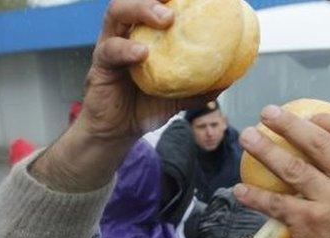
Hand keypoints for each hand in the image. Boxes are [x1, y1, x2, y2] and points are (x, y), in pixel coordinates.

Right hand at [31, 0, 217, 191]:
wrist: (119, 133)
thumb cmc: (146, 107)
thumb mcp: (178, 97)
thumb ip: (200, 86)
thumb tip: (230, 79)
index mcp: (143, 34)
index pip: (153, 4)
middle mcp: (124, 33)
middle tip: (176, 0)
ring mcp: (109, 46)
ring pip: (116, 14)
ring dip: (141, 9)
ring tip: (165, 18)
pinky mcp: (99, 66)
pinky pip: (110, 51)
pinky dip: (126, 49)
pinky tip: (142, 53)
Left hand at [234, 105, 329, 237]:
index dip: (328, 119)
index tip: (309, 116)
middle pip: (320, 143)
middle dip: (288, 124)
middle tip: (267, 113)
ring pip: (293, 168)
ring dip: (264, 150)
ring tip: (248, 138)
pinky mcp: (310, 225)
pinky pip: (276, 204)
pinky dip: (255, 195)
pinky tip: (240, 189)